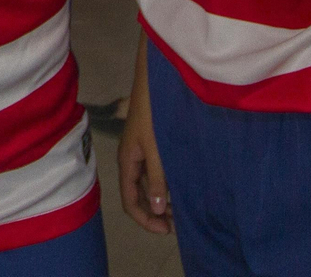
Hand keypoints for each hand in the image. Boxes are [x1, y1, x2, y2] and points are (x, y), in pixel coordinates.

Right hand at [117, 89, 171, 234]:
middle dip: (155, 212)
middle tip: (178, 223)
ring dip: (162, 199)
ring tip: (183, 208)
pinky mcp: (152, 143)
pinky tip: (181, 186)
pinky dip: (167, 183)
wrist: (154, 81)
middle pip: (138, 195)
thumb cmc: (153, 114)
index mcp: (127, 162)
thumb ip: (158, 180)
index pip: (130, 201)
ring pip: (148, 184)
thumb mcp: (156, 149)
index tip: (167, 230)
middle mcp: (132, 160)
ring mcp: (141, 151)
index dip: (146, 219)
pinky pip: (156, 171)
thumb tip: (158, 209)